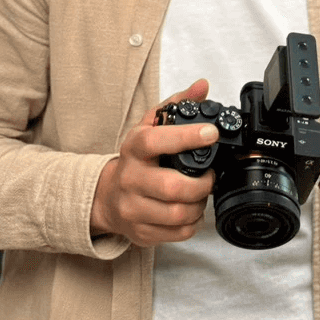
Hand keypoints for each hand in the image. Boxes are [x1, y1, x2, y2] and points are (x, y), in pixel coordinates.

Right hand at [90, 79, 218, 246]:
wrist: (108, 195)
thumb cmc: (136, 158)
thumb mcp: (151, 125)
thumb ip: (177, 104)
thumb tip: (202, 86)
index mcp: (134, 148)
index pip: (157, 141)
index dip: (187, 137)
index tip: (211, 134)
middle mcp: (131, 178)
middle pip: (172, 187)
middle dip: (201, 183)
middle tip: (209, 175)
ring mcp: (133, 208)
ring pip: (177, 214)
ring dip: (199, 204)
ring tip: (201, 193)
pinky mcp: (141, 232)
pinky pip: (177, 233)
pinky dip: (192, 222)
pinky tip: (190, 209)